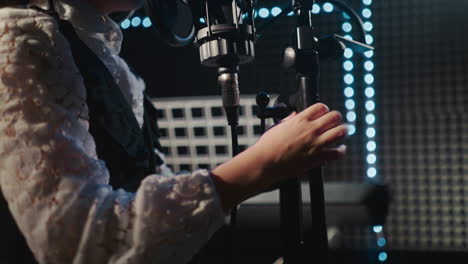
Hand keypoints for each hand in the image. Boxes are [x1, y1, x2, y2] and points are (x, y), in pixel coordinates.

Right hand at [211, 103, 346, 210]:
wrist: (266, 162)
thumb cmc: (268, 146)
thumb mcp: (277, 126)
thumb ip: (289, 120)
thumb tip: (294, 115)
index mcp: (300, 119)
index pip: (321, 107)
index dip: (324, 109)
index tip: (324, 113)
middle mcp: (310, 129)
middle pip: (334, 116)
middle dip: (336, 118)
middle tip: (335, 121)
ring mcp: (316, 143)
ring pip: (340, 132)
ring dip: (342, 131)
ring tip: (341, 132)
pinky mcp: (318, 157)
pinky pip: (337, 152)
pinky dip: (341, 150)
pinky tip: (340, 149)